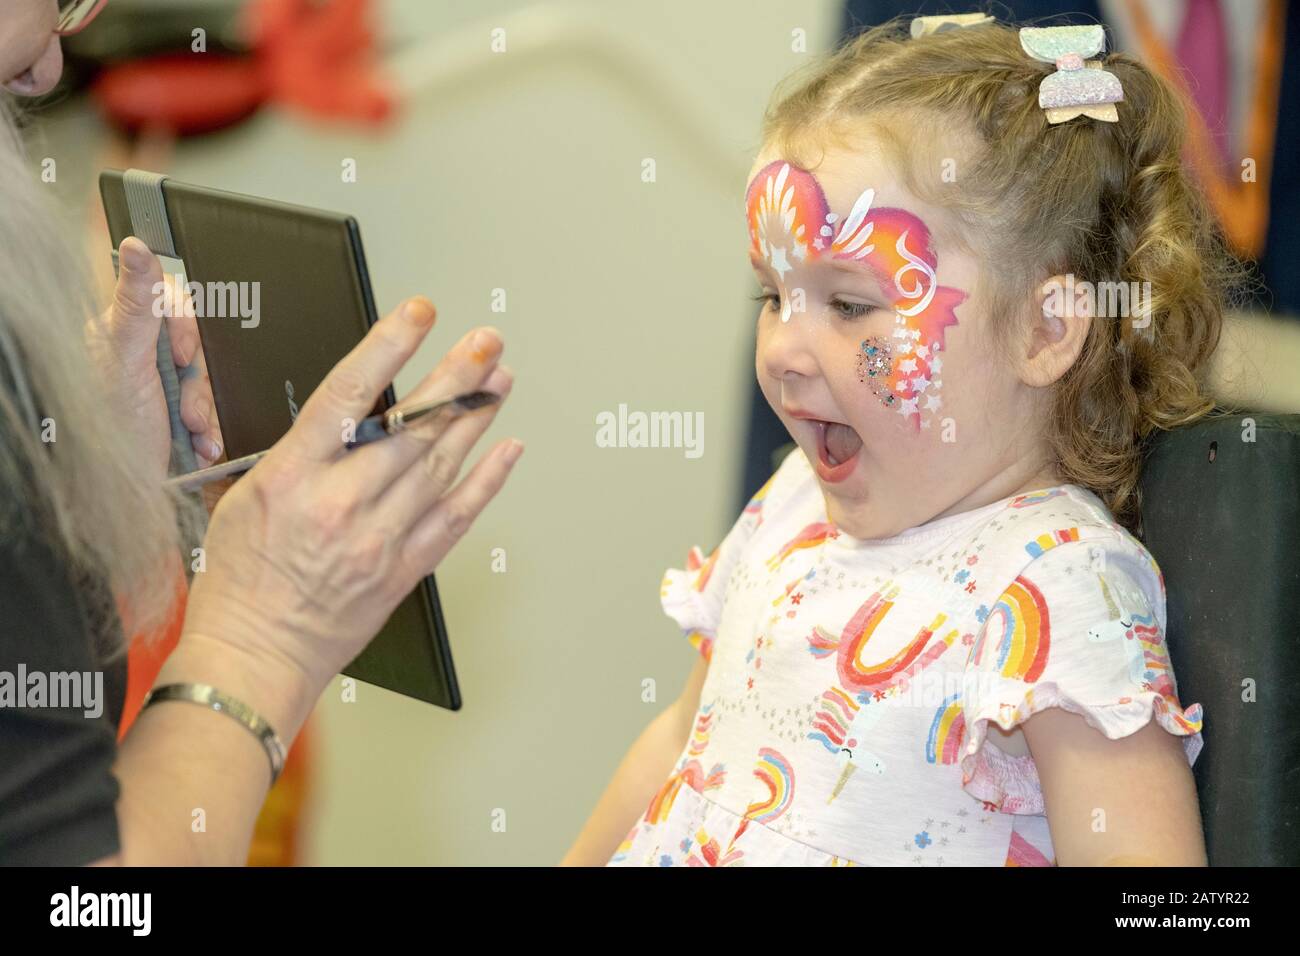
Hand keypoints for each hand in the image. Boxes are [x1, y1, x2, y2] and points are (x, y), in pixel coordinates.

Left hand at [85, 237, 223, 481]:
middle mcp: (139, 359)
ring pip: (206, 382)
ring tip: (191, 431)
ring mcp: (159, 391)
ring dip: (204, 411)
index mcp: (120, 333)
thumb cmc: (111, 430)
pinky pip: (211, 411)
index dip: (186, 330)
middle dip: (198, 381)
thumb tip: (136, 247)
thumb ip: (138, 304)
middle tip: (184, 402)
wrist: (124, 495)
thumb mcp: (127, 360)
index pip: (171, 304)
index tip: (180, 357)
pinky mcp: (176, 420)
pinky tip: (199, 443)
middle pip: (196, 345)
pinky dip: (210, 430)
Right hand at [181, 297, 520, 703]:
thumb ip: (297, 453)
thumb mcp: (242, 497)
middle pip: (410, 428)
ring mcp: (378, 539)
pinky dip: (485, 481)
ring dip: (475, 416)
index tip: (419, 313)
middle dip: (456, 377)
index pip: (348, 395)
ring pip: (440, 464)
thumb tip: (343, 413)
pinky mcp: (403, 570)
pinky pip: (455, 518)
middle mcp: (341, 503)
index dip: (389, 347)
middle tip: (486, 340)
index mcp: (292, 476)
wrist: (253, 657)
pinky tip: (507, 450)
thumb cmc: (239, 581)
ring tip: (500, 378)